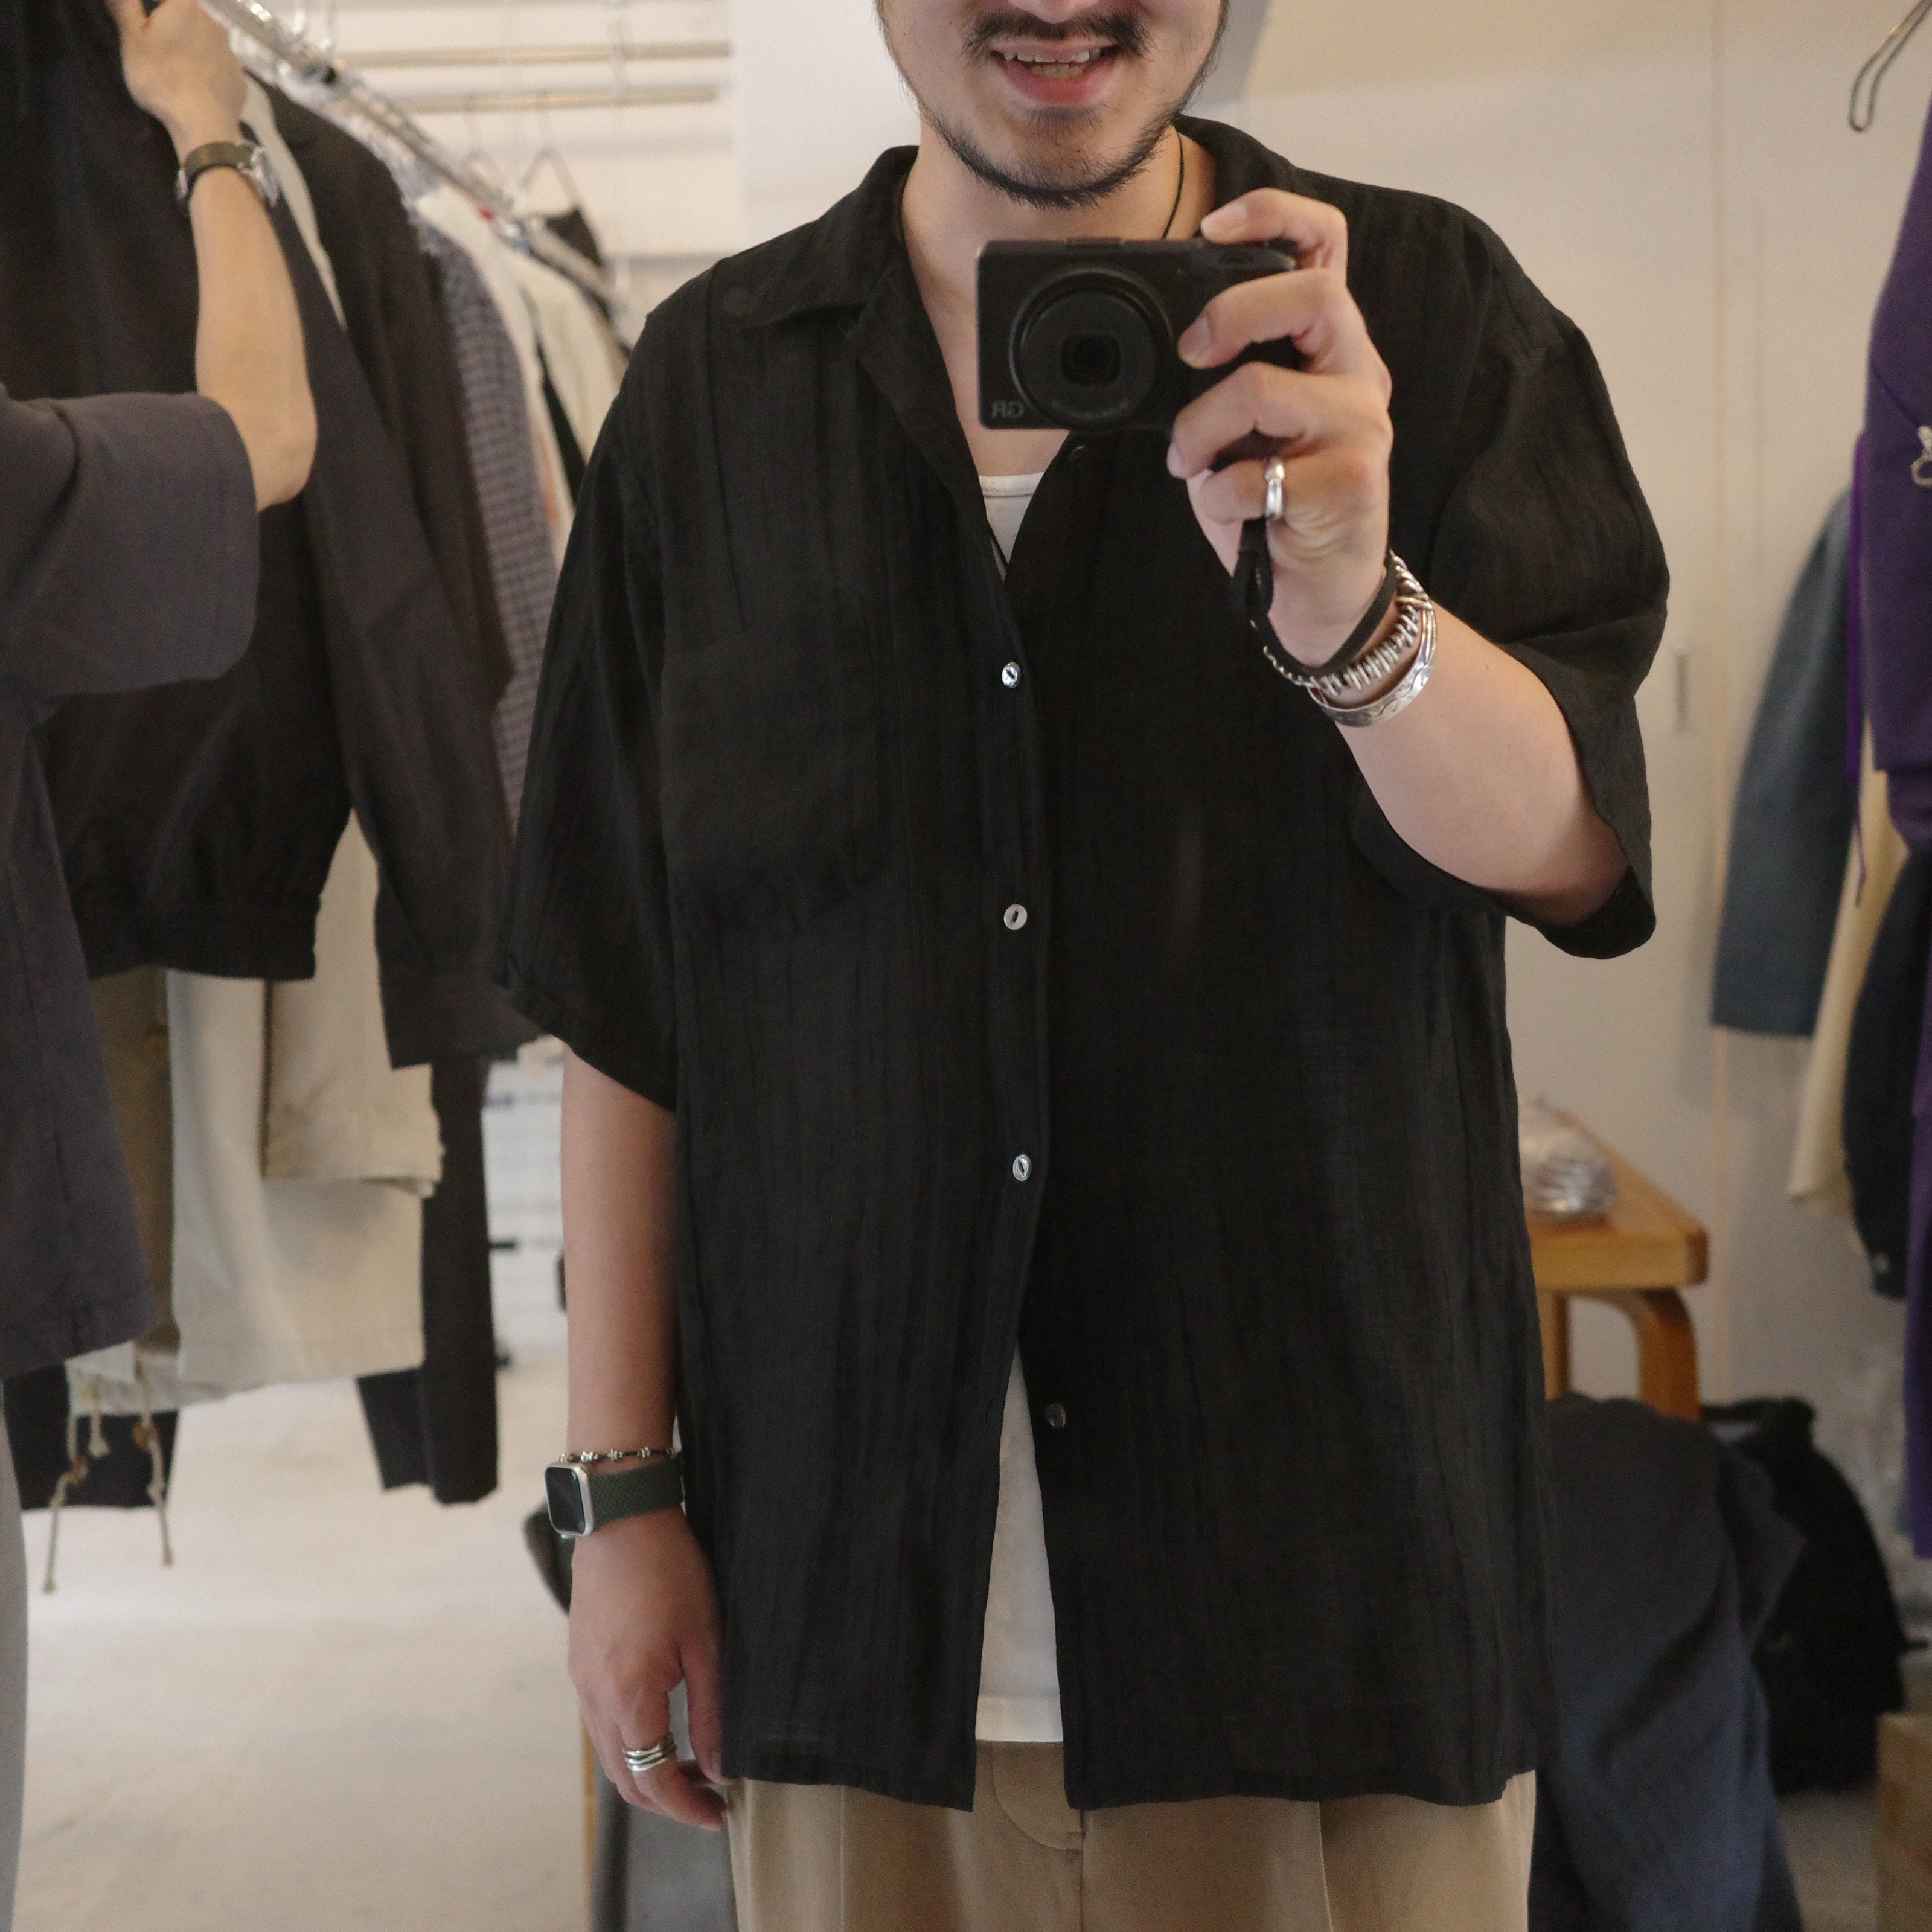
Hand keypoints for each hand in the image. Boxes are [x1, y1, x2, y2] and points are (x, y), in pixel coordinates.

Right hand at [104, 0, 245, 159]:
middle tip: (160, 49)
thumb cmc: (160, 77)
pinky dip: (210, 71)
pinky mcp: (240, 79)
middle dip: (175, 26)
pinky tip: (199, 87)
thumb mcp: (131, 38)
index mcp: (186, 6)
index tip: (147, 23)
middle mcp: (214, 23)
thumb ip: (124, 6)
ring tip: (180, 70)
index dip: (156, 6)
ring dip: (194, 48)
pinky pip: (220, 67)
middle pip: (189, 16)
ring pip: (207, 42)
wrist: (203, 126)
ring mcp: (231, 52)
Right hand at [570, 1505, 726, 1828]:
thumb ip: (711, 1711)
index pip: (653, 1780)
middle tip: (710, 1797)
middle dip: (667, 1798)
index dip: (687, 1807)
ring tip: (693, 1764)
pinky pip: (601, 1723)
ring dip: (647, 1771)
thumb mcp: (705, 1641)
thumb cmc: (669, 1571)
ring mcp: (581, 1682)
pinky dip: (631, 1742)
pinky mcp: (580, 1664)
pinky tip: (663, 1726)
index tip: (718, 1815)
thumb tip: (721, 1767)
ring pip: (610, 1754)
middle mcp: (594, 1699)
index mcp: (628, 1698)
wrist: (620, 1518)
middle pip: (625, 1779)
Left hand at [1165, 191, 1395, 665]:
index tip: (1212, 228)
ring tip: (1193, 461)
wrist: (1321, 598)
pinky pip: (1257, 474)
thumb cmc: (1274, 509)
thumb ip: (1219, 382)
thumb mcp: (1239, 432)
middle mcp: (1356, 374)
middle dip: (1231, 314)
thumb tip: (1160, 349)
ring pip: (1266, 387)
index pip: (1325, 244)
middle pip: (1313, 293)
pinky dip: (1219, 495)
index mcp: (1329, 348)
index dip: (1273, 215)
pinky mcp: (1351, 484)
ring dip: (1202, 427)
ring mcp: (1361, 427)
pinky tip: (1228, 511)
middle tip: (1189, 354)